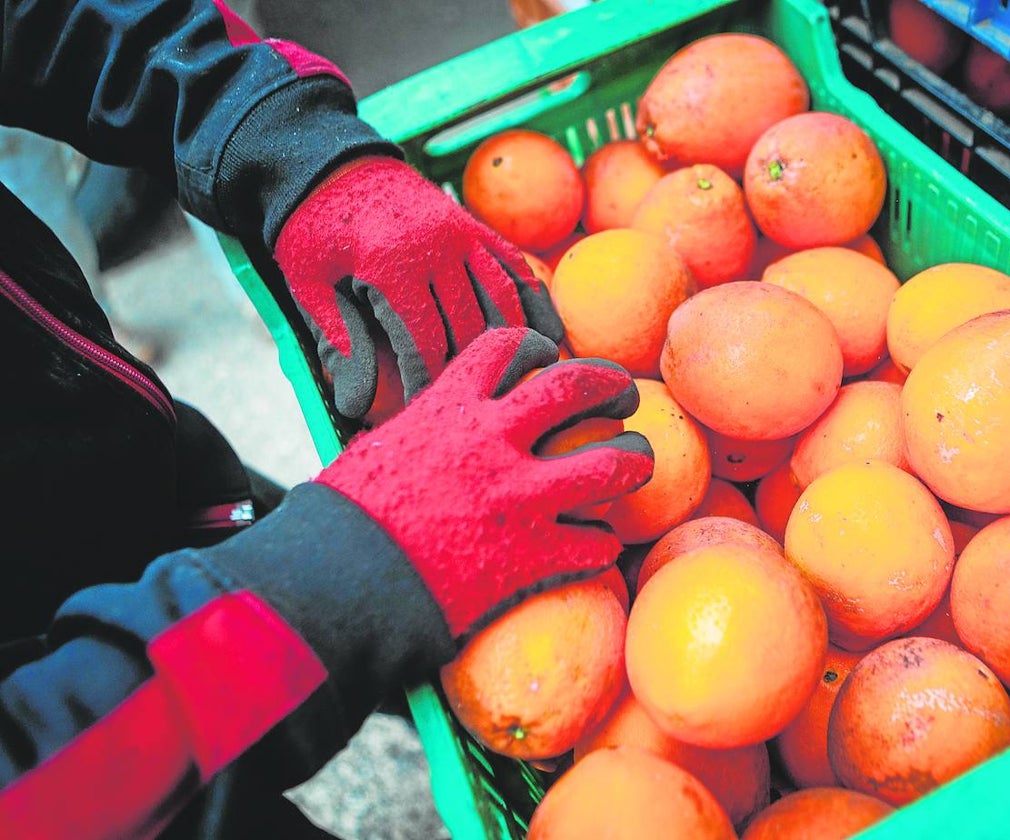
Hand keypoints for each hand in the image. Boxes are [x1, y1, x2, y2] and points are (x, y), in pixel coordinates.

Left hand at [275, 156, 562, 418]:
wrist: (328, 162)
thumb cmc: (311, 226)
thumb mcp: (305, 281)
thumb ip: (335, 336)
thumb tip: (356, 400)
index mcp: (392, 264)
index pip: (424, 342)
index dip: (428, 382)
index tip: (428, 411)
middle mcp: (436, 248)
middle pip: (469, 326)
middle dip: (471, 369)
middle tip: (472, 401)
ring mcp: (460, 233)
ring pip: (501, 297)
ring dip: (515, 340)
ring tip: (526, 377)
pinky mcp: (472, 225)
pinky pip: (512, 265)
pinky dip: (534, 299)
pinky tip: (550, 332)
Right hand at [316, 327, 653, 637]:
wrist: (339, 581)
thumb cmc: (346, 518)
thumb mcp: (379, 450)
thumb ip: (420, 433)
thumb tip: (426, 432)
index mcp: (450, 407)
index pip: (509, 347)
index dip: (539, 348)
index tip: (550, 359)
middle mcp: (494, 440)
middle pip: (576, 388)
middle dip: (611, 384)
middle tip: (625, 396)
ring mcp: (520, 496)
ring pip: (610, 463)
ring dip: (633, 460)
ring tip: (638, 463)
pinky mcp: (532, 555)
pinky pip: (595, 543)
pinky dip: (602, 545)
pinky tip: (599, 548)